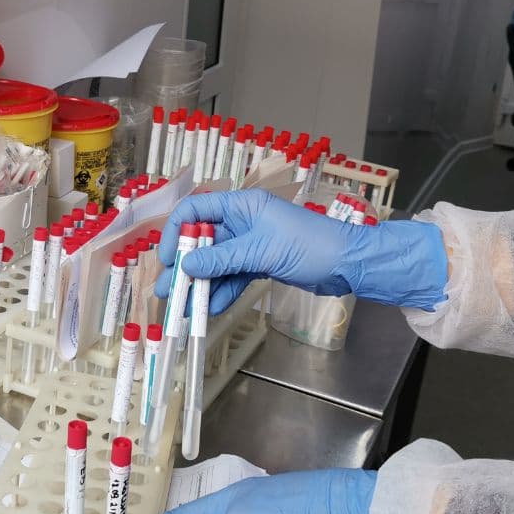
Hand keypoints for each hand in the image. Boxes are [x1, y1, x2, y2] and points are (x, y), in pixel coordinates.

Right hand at [155, 190, 446, 314]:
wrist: (348, 264)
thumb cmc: (309, 245)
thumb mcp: (261, 251)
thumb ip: (222, 259)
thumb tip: (185, 266)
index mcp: (242, 205)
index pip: (196, 209)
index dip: (175, 231)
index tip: (166, 258)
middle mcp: (242, 222)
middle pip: (202, 241)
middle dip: (184, 266)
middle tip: (166, 291)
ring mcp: (251, 244)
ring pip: (216, 263)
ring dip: (200, 284)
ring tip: (182, 307)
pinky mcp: (260, 263)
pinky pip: (232, 276)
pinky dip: (221, 291)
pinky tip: (209, 307)